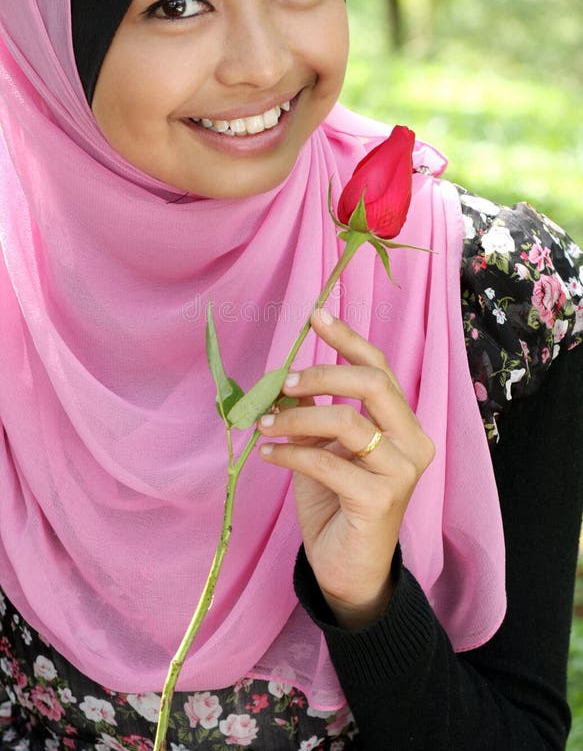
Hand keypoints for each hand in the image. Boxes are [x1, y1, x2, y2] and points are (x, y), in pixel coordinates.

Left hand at [258, 308, 434, 629]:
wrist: (347, 568)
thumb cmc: (336, 502)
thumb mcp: (324, 448)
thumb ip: (315, 412)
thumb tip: (286, 376)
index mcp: (404, 424)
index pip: (381, 368)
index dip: (348, 339)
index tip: (315, 317)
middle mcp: (414, 442)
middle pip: (373, 383)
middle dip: (322, 374)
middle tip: (284, 382)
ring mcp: (401, 472)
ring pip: (346, 420)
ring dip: (296, 418)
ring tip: (264, 424)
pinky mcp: (379, 500)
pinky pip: (326, 461)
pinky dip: (289, 452)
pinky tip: (267, 454)